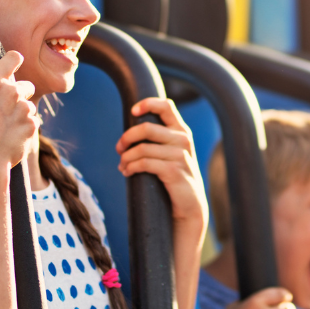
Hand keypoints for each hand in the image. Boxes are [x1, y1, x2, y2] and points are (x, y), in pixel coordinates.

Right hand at [0, 51, 38, 171]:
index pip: (12, 58)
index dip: (14, 60)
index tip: (16, 62)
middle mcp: (11, 92)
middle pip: (26, 85)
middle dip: (21, 95)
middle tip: (9, 110)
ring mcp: (25, 108)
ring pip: (30, 106)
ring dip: (23, 114)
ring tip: (7, 130)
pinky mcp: (33, 124)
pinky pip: (34, 122)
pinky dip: (26, 129)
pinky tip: (13, 139)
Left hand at [116, 98, 208, 232]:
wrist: (190, 204)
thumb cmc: (175, 177)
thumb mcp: (171, 153)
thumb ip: (159, 139)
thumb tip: (130, 133)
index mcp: (182, 130)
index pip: (166, 106)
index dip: (148, 104)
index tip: (133, 111)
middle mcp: (183, 139)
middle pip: (147, 128)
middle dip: (127, 137)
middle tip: (119, 148)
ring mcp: (180, 155)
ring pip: (142, 148)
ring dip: (126, 158)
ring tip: (122, 166)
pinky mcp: (173, 171)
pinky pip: (144, 163)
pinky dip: (130, 167)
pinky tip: (127, 172)